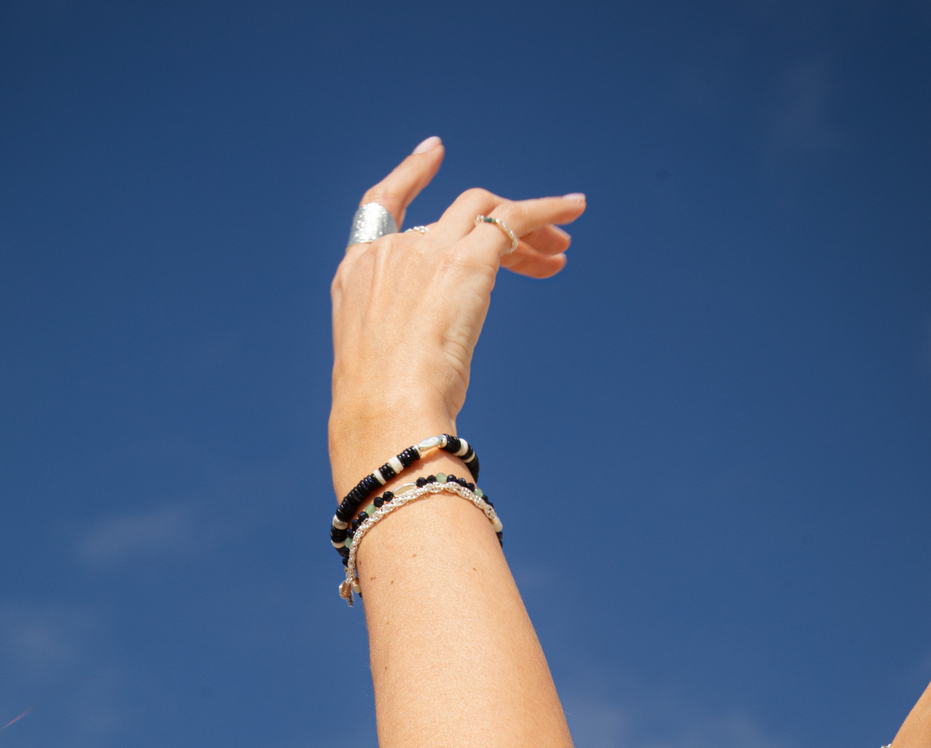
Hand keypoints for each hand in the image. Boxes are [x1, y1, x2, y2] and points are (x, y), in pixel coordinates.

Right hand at [328, 140, 584, 492]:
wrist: (386, 411)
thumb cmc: (382, 411)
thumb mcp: (384, 368)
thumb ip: (403, 347)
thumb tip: (432, 374)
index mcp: (356, 275)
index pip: (381, 205)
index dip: (410, 175)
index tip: (434, 151)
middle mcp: (390, 251)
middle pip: (452, 217)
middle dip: (492, 229)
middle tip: (533, 250)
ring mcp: (427, 248)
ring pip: (486, 211)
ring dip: (527, 227)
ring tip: (560, 251)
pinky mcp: (467, 256)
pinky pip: (514, 217)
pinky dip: (548, 209)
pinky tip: (574, 210)